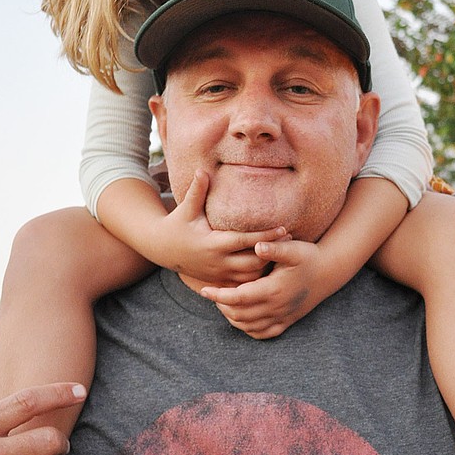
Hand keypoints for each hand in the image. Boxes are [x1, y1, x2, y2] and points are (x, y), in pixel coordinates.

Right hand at [152, 170, 287, 283]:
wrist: (162, 249)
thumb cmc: (178, 223)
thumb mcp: (186, 208)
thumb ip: (197, 190)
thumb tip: (203, 169)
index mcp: (212, 244)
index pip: (244, 241)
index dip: (265, 236)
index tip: (284, 229)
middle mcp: (218, 262)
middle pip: (252, 262)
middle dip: (272, 253)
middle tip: (291, 240)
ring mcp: (219, 275)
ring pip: (251, 277)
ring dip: (267, 267)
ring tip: (284, 253)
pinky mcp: (219, 281)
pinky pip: (243, 285)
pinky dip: (257, 278)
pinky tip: (270, 268)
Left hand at [200, 239, 329, 338]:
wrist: (328, 272)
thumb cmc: (308, 257)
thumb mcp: (293, 249)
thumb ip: (274, 248)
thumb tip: (257, 245)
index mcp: (274, 290)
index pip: (238, 297)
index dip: (219, 295)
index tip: (204, 289)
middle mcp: (277, 308)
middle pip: (239, 314)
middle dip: (221, 305)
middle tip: (212, 292)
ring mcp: (282, 318)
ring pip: (248, 326)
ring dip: (231, 317)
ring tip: (223, 302)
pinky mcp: (286, 322)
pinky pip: (262, 334)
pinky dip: (247, 328)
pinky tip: (240, 316)